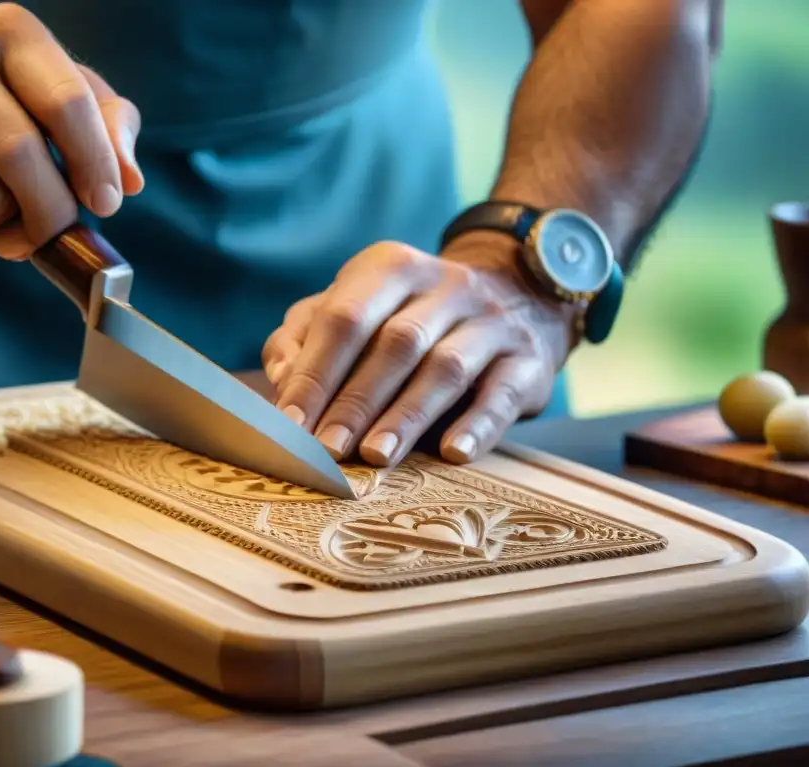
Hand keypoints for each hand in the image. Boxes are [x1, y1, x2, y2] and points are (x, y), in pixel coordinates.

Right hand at [0, 3, 142, 258]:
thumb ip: (108, 126)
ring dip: (2, 223)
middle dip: (50, 213)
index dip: (95, 163)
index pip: (67, 103)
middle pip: (21, 156)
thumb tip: (130, 179)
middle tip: (54, 232)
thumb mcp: (58, 95)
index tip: (106, 202)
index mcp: (11, 31)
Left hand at [262, 234, 578, 466]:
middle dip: (355, 401)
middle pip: (394, 343)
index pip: (344, 317)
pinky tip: (454, 454)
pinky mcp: (528, 360)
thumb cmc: (411, 316)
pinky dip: (478, 424)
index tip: (289, 425)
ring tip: (375, 457)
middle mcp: (445, 286)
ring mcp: (492, 320)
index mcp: (391, 268)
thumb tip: (281, 378)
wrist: (518, 296)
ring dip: (406, 416)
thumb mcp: (357, 306)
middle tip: (326, 450)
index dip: (314, 372)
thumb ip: (307, 335)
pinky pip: (501, 392)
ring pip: (445, 368)